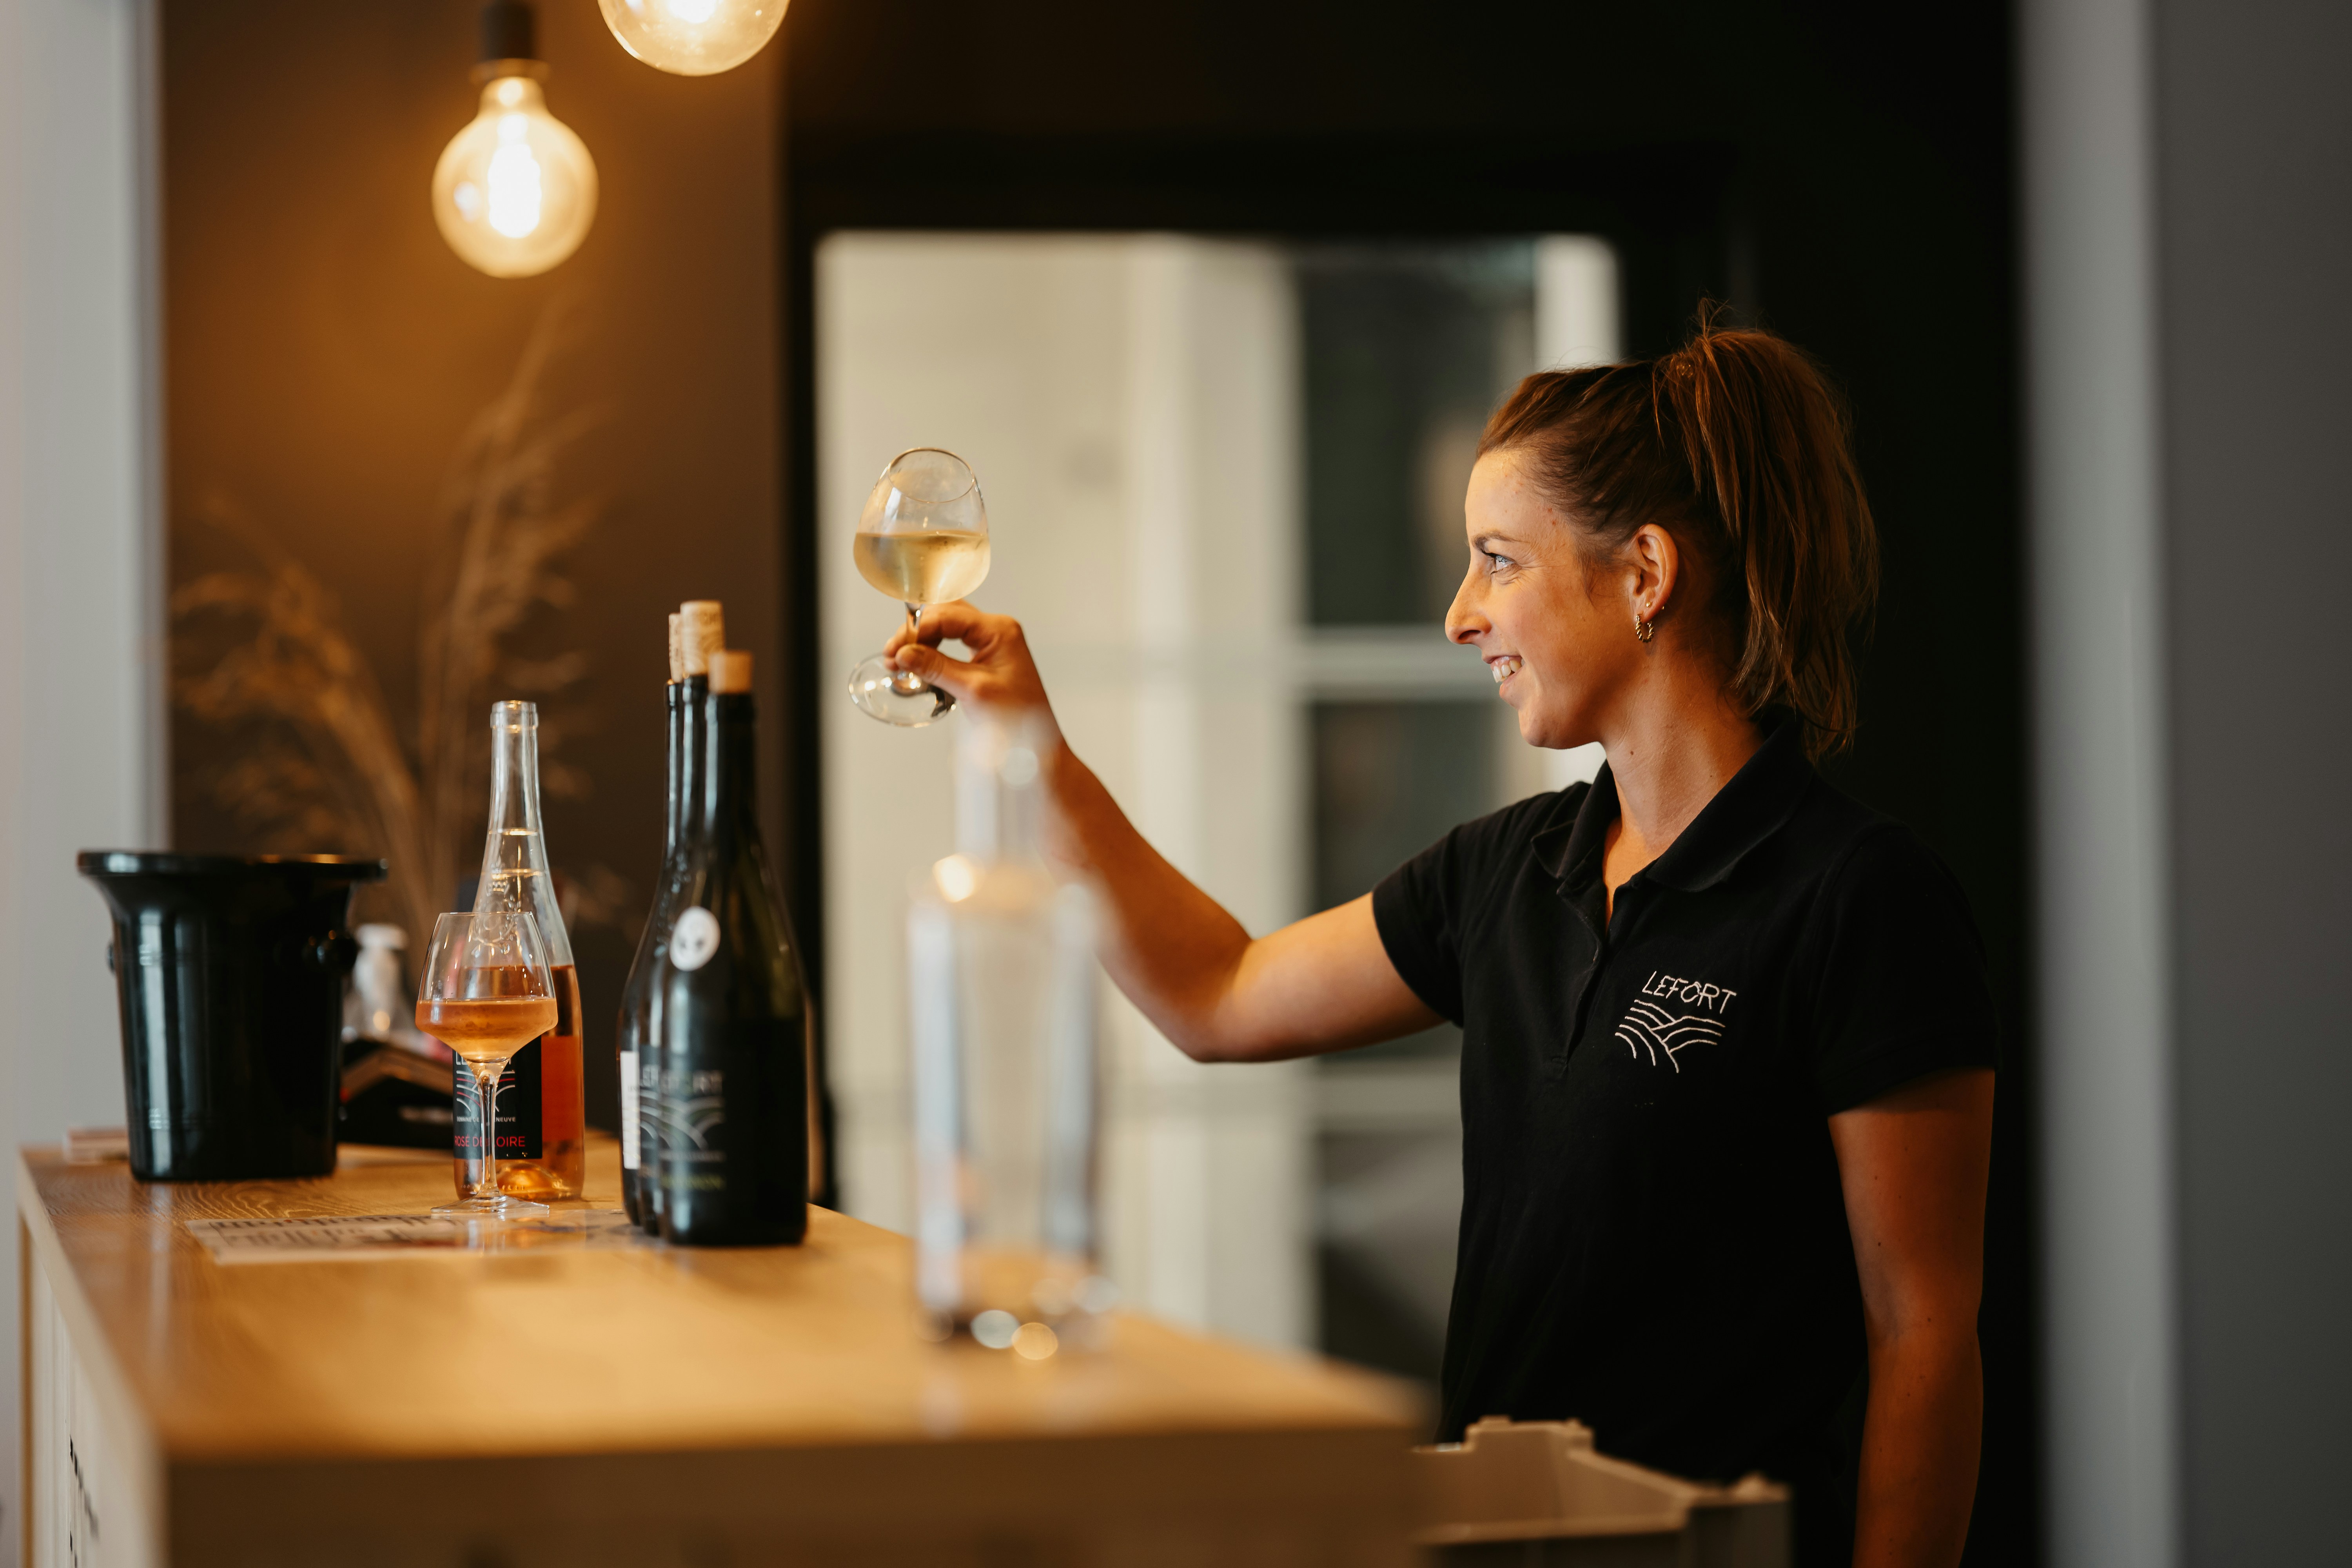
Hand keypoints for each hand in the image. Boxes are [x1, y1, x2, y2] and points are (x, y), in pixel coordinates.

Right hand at [886, 601, 1056, 728]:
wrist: (1037, 744)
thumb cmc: (1017, 717)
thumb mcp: (973, 690)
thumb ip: (937, 668)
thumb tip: (905, 654)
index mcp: (999, 631)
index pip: (948, 616)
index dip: (917, 630)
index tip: (896, 650)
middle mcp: (995, 630)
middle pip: (945, 615)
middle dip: (916, 632)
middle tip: (894, 654)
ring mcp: (991, 643)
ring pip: (946, 628)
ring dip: (921, 642)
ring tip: (900, 663)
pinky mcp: (985, 657)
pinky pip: (952, 644)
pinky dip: (932, 652)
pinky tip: (918, 665)